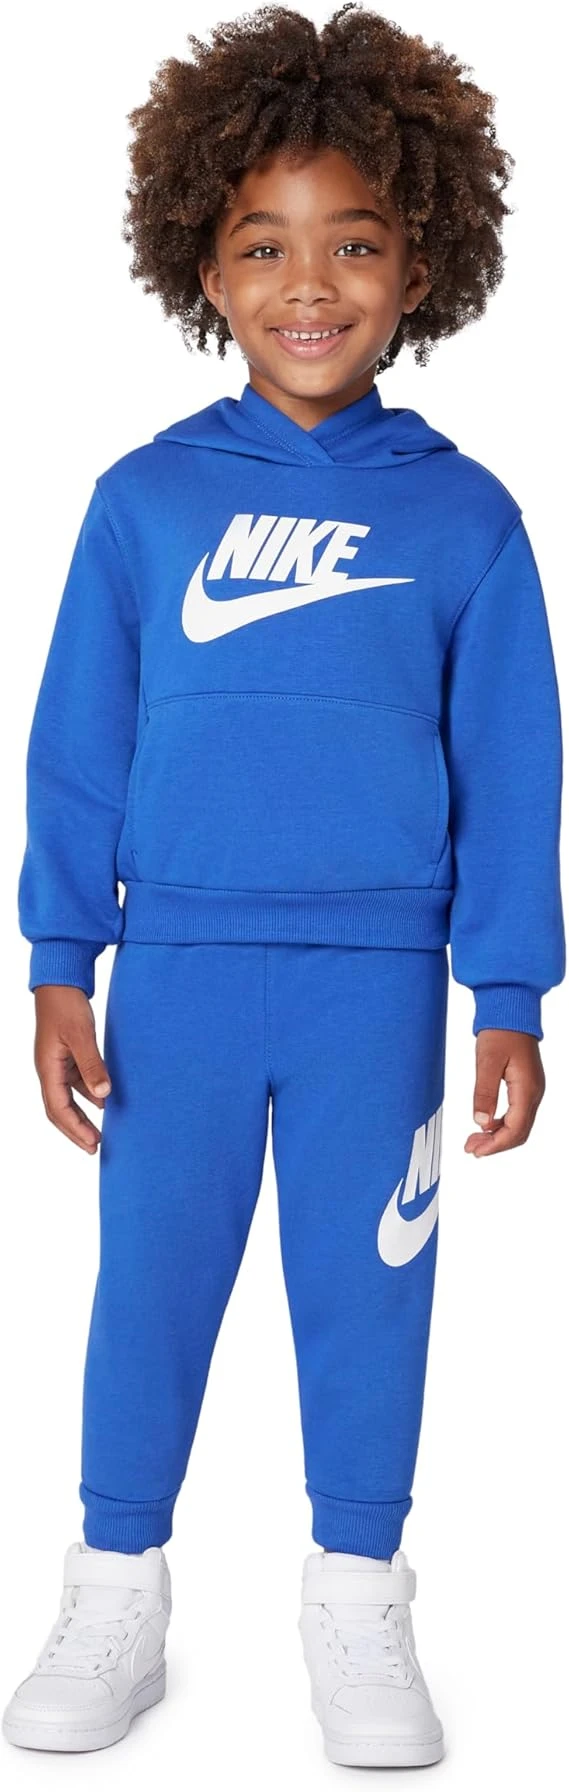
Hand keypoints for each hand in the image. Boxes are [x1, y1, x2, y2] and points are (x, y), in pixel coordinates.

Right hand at [33, 985, 111, 1153]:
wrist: (59, 981)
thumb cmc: (66, 1005)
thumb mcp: (82, 1035)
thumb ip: (92, 1066)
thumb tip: (103, 1096)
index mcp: (48, 1068)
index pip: (58, 1108)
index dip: (75, 1129)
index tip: (92, 1144)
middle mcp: (49, 1070)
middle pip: (58, 1110)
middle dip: (75, 1130)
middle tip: (94, 1148)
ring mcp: (56, 1063)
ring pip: (66, 1099)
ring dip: (81, 1117)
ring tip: (98, 1133)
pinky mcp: (65, 1055)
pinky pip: (74, 1083)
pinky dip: (87, 1095)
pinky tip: (102, 1102)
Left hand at [464, 1028, 544, 1156]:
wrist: (512, 1012)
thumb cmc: (500, 1032)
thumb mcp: (487, 1062)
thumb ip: (484, 1092)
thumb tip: (480, 1122)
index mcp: (527, 1089)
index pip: (515, 1129)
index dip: (496, 1145)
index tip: (476, 1151)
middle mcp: (533, 1093)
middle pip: (519, 1132)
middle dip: (495, 1145)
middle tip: (470, 1149)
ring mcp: (532, 1091)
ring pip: (518, 1125)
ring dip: (497, 1137)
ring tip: (473, 1141)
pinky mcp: (525, 1087)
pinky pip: (516, 1114)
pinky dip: (500, 1125)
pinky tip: (484, 1126)